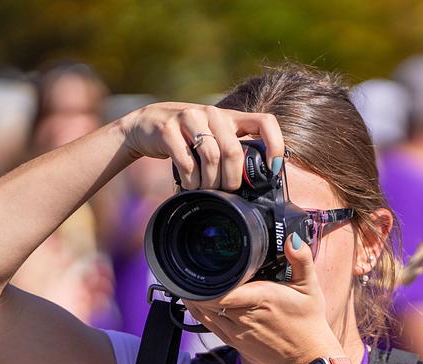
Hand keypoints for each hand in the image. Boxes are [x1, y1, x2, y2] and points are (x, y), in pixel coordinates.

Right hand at [116, 102, 283, 190]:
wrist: (146, 124)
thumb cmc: (187, 138)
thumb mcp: (213, 138)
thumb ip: (232, 153)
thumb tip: (252, 187)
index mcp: (230, 117)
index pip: (265, 122)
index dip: (276, 145)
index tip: (273, 168)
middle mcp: (212, 113)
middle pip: (233, 152)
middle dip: (231, 180)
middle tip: (225, 191)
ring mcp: (189, 118)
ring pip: (211, 158)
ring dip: (210, 182)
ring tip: (205, 188)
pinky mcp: (168, 129)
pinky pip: (188, 163)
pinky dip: (191, 181)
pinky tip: (190, 184)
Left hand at [185, 232, 342, 363]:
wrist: (306, 357)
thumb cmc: (308, 322)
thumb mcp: (309, 287)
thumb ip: (301, 260)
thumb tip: (293, 239)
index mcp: (261, 298)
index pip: (224, 290)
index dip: (208, 281)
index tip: (203, 266)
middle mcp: (245, 316)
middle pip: (209, 298)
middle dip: (201, 284)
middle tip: (194, 268)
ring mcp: (237, 331)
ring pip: (205, 312)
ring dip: (196, 298)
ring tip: (192, 282)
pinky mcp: (234, 342)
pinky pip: (208, 325)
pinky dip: (199, 312)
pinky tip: (196, 301)